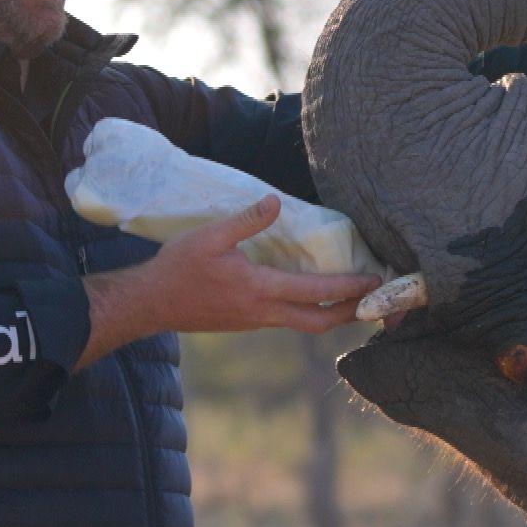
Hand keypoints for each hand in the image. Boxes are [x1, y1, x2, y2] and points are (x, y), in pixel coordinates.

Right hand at [76, 195, 379, 369]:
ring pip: (304, 324)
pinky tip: (314, 298)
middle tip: (376, 300)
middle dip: (351, 313)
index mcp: (260, 290)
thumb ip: (246, 220)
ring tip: (355, 298)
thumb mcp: (210, 236)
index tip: (375, 282)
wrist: (149, 303)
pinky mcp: (247, 322)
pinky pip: (288, 320)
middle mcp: (264, 313)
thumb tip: (276, 202)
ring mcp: (256, 322)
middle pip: (320, 322)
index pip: (317, 293)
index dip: (350, 289)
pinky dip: (310, 312)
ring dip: (332, 314)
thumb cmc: (178, 268)